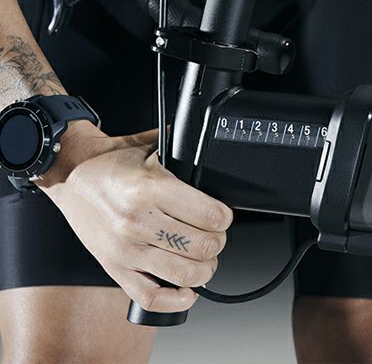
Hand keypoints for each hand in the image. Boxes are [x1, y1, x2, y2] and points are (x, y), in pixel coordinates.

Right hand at [36, 122, 233, 312]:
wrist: (72, 173)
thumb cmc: (114, 161)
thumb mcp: (154, 146)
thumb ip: (184, 154)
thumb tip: (214, 162)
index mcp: (150, 188)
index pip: (209, 216)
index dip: (224, 217)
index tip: (223, 215)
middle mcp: (137, 222)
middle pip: (201, 247)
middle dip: (217, 242)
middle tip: (215, 234)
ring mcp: (124, 249)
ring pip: (183, 274)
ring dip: (204, 269)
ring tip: (205, 258)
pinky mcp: (113, 268)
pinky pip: (149, 297)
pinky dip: (175, 300)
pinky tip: (188, 291)